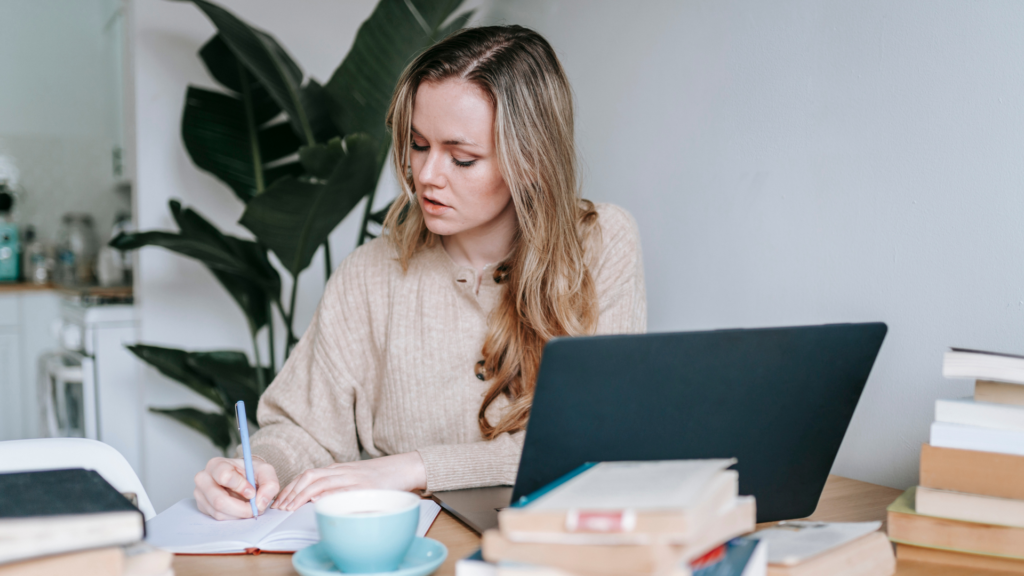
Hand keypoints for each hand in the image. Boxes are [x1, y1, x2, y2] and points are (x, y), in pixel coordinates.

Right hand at [194, 456, 279, 519]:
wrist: (243, 478)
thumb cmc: (251, 472)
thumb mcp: (265, 471)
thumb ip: (269, 483)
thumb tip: (260, 503)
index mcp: (217, 464)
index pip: (224, 476)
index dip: (241, 486)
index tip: (252, 492)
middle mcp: (204, 478)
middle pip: (219, 500)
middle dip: (241, 508)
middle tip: (254, 509)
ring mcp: (200, 494)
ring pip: (219, 512)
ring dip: (238, 514)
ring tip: (249, 508)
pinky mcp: (202, 506)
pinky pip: (217, 518)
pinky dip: (233, 517)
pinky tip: (240, 510)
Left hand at [274, 452, 426, 511]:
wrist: (405, 467)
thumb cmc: (380, 476)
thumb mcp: (355, 477)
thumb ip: (337, 484)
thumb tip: (316, 499)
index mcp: (338, 469)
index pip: (307, 475)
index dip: (291, 487)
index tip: (281, 500)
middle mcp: (343, 471)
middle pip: (310, 476)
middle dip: (292, 492)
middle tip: (281, 507)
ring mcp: (354, 477)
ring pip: (321, 482)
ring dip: (303, 495)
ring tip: (292, 507)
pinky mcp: (365, 485)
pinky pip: (343, 489)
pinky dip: (328, 494)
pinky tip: (318, 501)